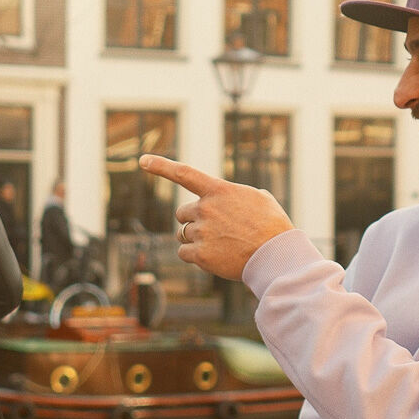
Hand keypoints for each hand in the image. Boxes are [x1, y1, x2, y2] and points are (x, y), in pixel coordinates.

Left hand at [139, 156, 295, 279]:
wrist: (276, 255)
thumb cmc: (273, 226)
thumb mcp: (259, 198)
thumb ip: (237, 195)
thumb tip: (234, 200)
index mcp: (219, 190)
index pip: (184, 173)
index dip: (161, 166)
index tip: (142, 160)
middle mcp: (206, 208)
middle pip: (182, 214)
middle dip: (194, 221)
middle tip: (215, 231)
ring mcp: (202, 231)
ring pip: (183, 235)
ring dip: (196, 239)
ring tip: (221, 245)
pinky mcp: (200, 254)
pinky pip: (184, 253)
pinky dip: (194, 256)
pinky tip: (215, 257)